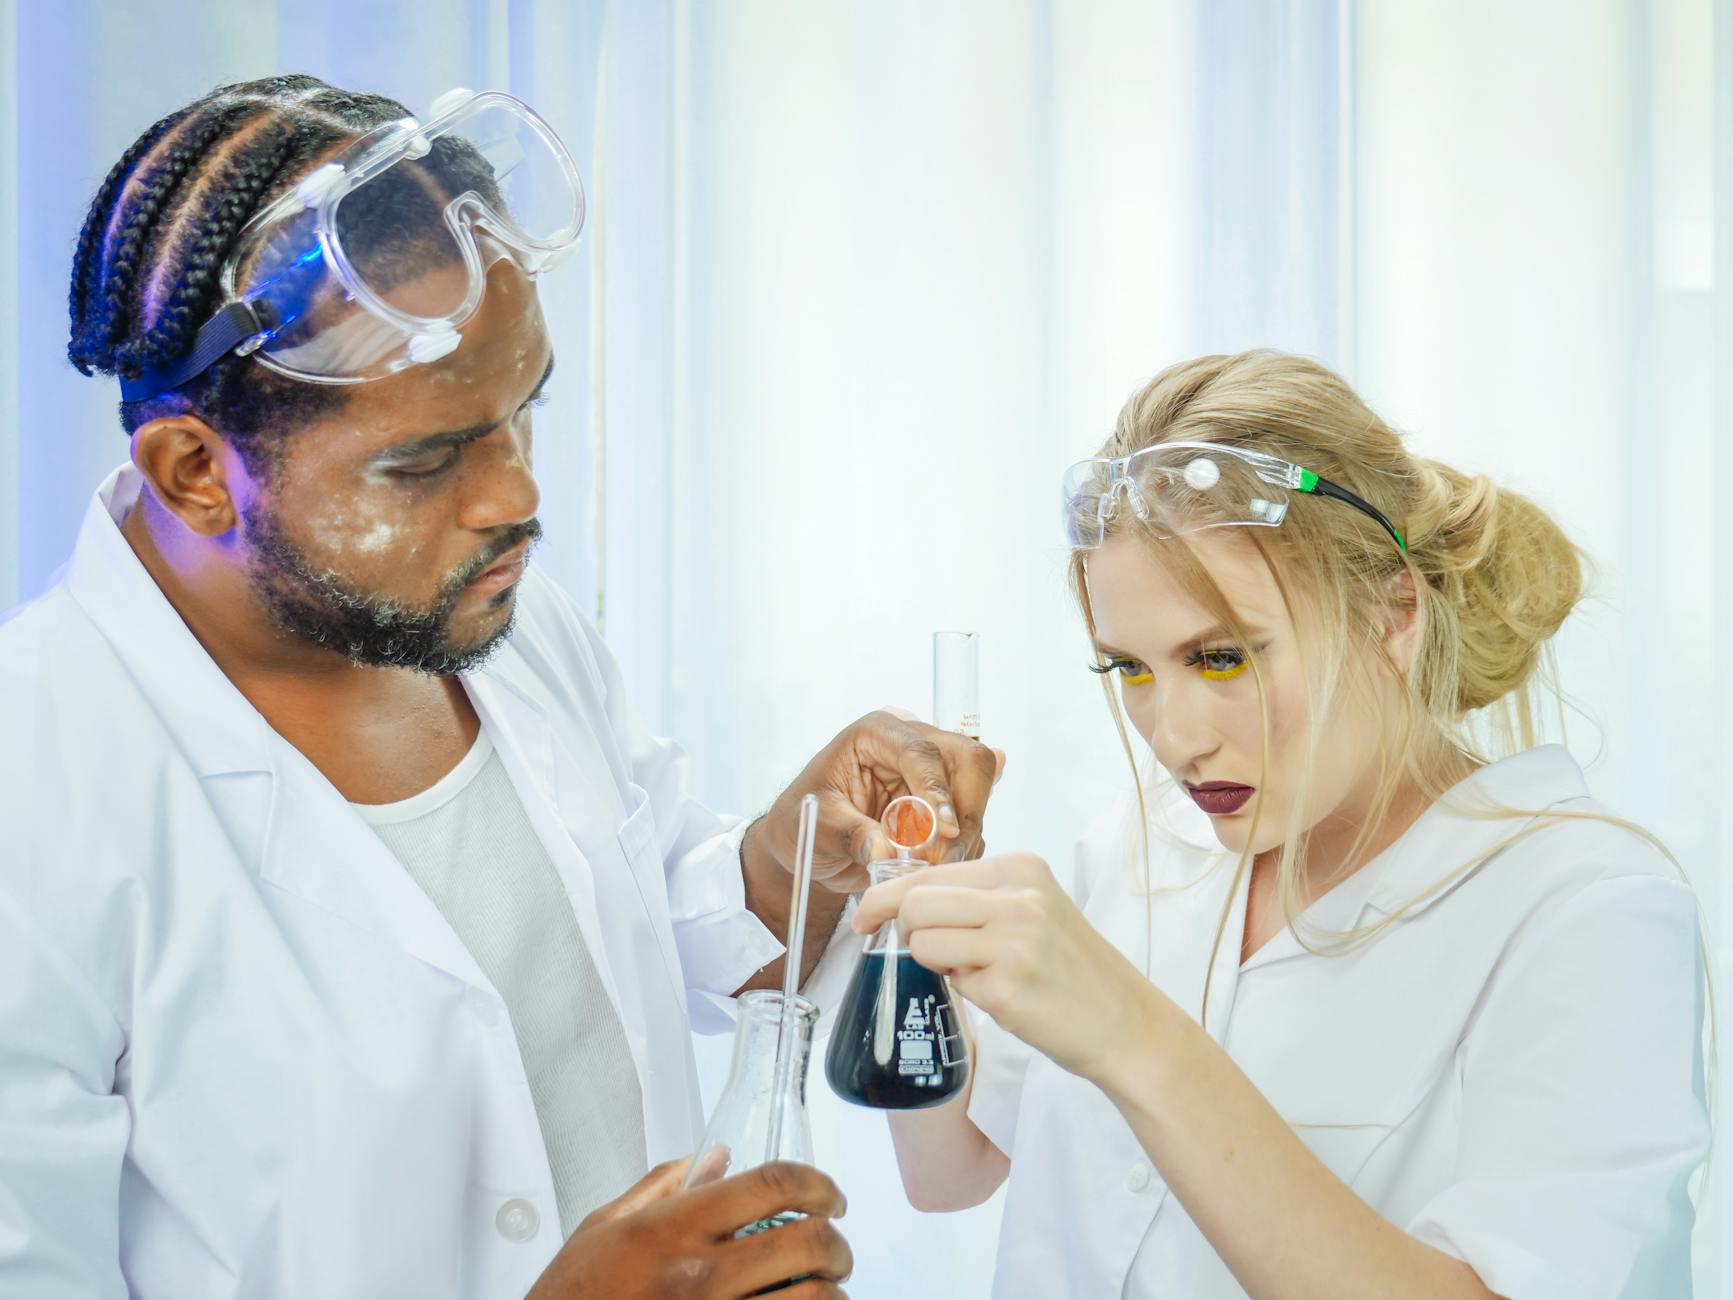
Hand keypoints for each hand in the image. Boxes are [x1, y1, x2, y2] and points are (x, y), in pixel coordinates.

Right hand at [528, 1159, 852, 1298]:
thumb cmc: (572, 1297)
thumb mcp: (604, 1227)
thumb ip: (664, 1185)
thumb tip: (718, 1155)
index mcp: (674, 1228)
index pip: (771, 1184)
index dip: (818, 1182)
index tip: (831, 1195)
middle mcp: (701, 1274)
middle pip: (808, 1242)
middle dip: (837, 1243)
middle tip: (835, 1247)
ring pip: (812, 1299)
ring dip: (832, 1292)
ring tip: (825, 1289)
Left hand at [748, 710, 1004, 894]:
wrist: (811, 843)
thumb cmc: (805, 820)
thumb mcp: (819, 827)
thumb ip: (851, 835)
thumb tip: (885, 851)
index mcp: (877, 733)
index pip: (921, 751)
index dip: (937, 790)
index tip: (943, 830)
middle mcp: (912, 744)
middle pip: (968, 761)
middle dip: (963, 811)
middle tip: (943, 856)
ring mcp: (934, 772)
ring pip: (978, 791)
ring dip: (965, 834)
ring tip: (930, 865)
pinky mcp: (946, 801)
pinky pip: (972, 819)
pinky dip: (964, 845)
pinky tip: (936, 862)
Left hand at [852, 853, 1158, 1082]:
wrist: (1124, 1022)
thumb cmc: (1070, 970)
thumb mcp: (1032, 911)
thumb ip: (976, 900)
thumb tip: (900, 903)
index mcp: (1020, 868)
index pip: (928, 872)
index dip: (884, 897)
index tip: (865, 918)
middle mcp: (1018, 895)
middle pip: (914, 902)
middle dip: (905, 932)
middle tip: (928, 955)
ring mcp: (1013, 939)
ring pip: (922, 938)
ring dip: (933, 962)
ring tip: (973, 973)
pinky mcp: (1008, 984)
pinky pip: (950, 981)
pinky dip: (963, 991)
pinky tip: (1001, 995)